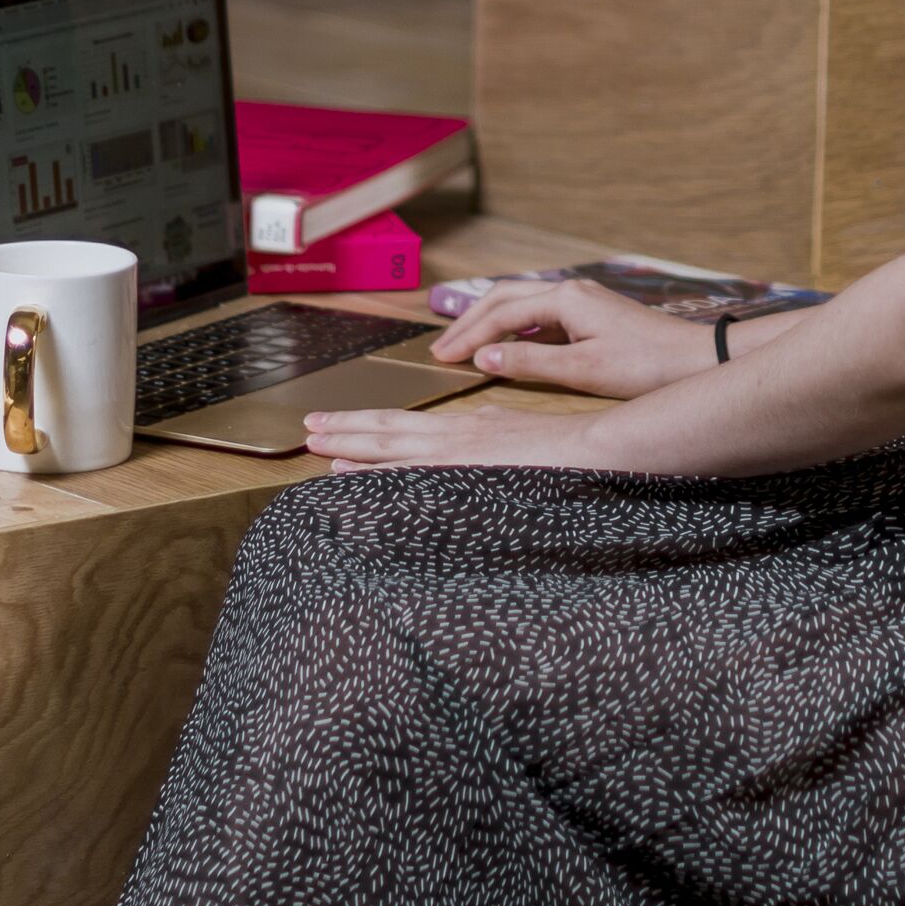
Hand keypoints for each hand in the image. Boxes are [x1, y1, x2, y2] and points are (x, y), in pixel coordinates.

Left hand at [303, 402, 610, 472]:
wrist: (596, 446)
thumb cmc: (563, 446)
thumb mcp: (513, 432)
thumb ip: (484, 438)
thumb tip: (465, 445)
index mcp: (465, 426)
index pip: (403, 426)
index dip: (364, 425)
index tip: (333, 425)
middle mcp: (455, 436)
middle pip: (388, 432)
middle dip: (346, 430)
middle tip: (308, 427)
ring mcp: (460, 456)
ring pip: (393, 451)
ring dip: (354, 450)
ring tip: (320, 449)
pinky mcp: (468, 476)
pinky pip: (412, 478)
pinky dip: (380, 478)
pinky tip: (357, 481)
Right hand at [429, 279, 719, 399]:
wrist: (695, 360)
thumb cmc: (644, 366)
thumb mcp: (582, 370)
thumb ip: (529, 363)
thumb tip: (483, 358)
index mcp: (564, 298)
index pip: (501, 313)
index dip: (467, 336)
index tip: (441, 358)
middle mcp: (570, 291)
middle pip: (505, 298)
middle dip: (471, 322)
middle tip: (442, 349)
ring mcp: (582, 302)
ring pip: (522, 305)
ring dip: (491, 324)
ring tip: (464, 346)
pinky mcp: (592, 316)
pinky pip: (541, 317)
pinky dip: (515, 330)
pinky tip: (507, 349)